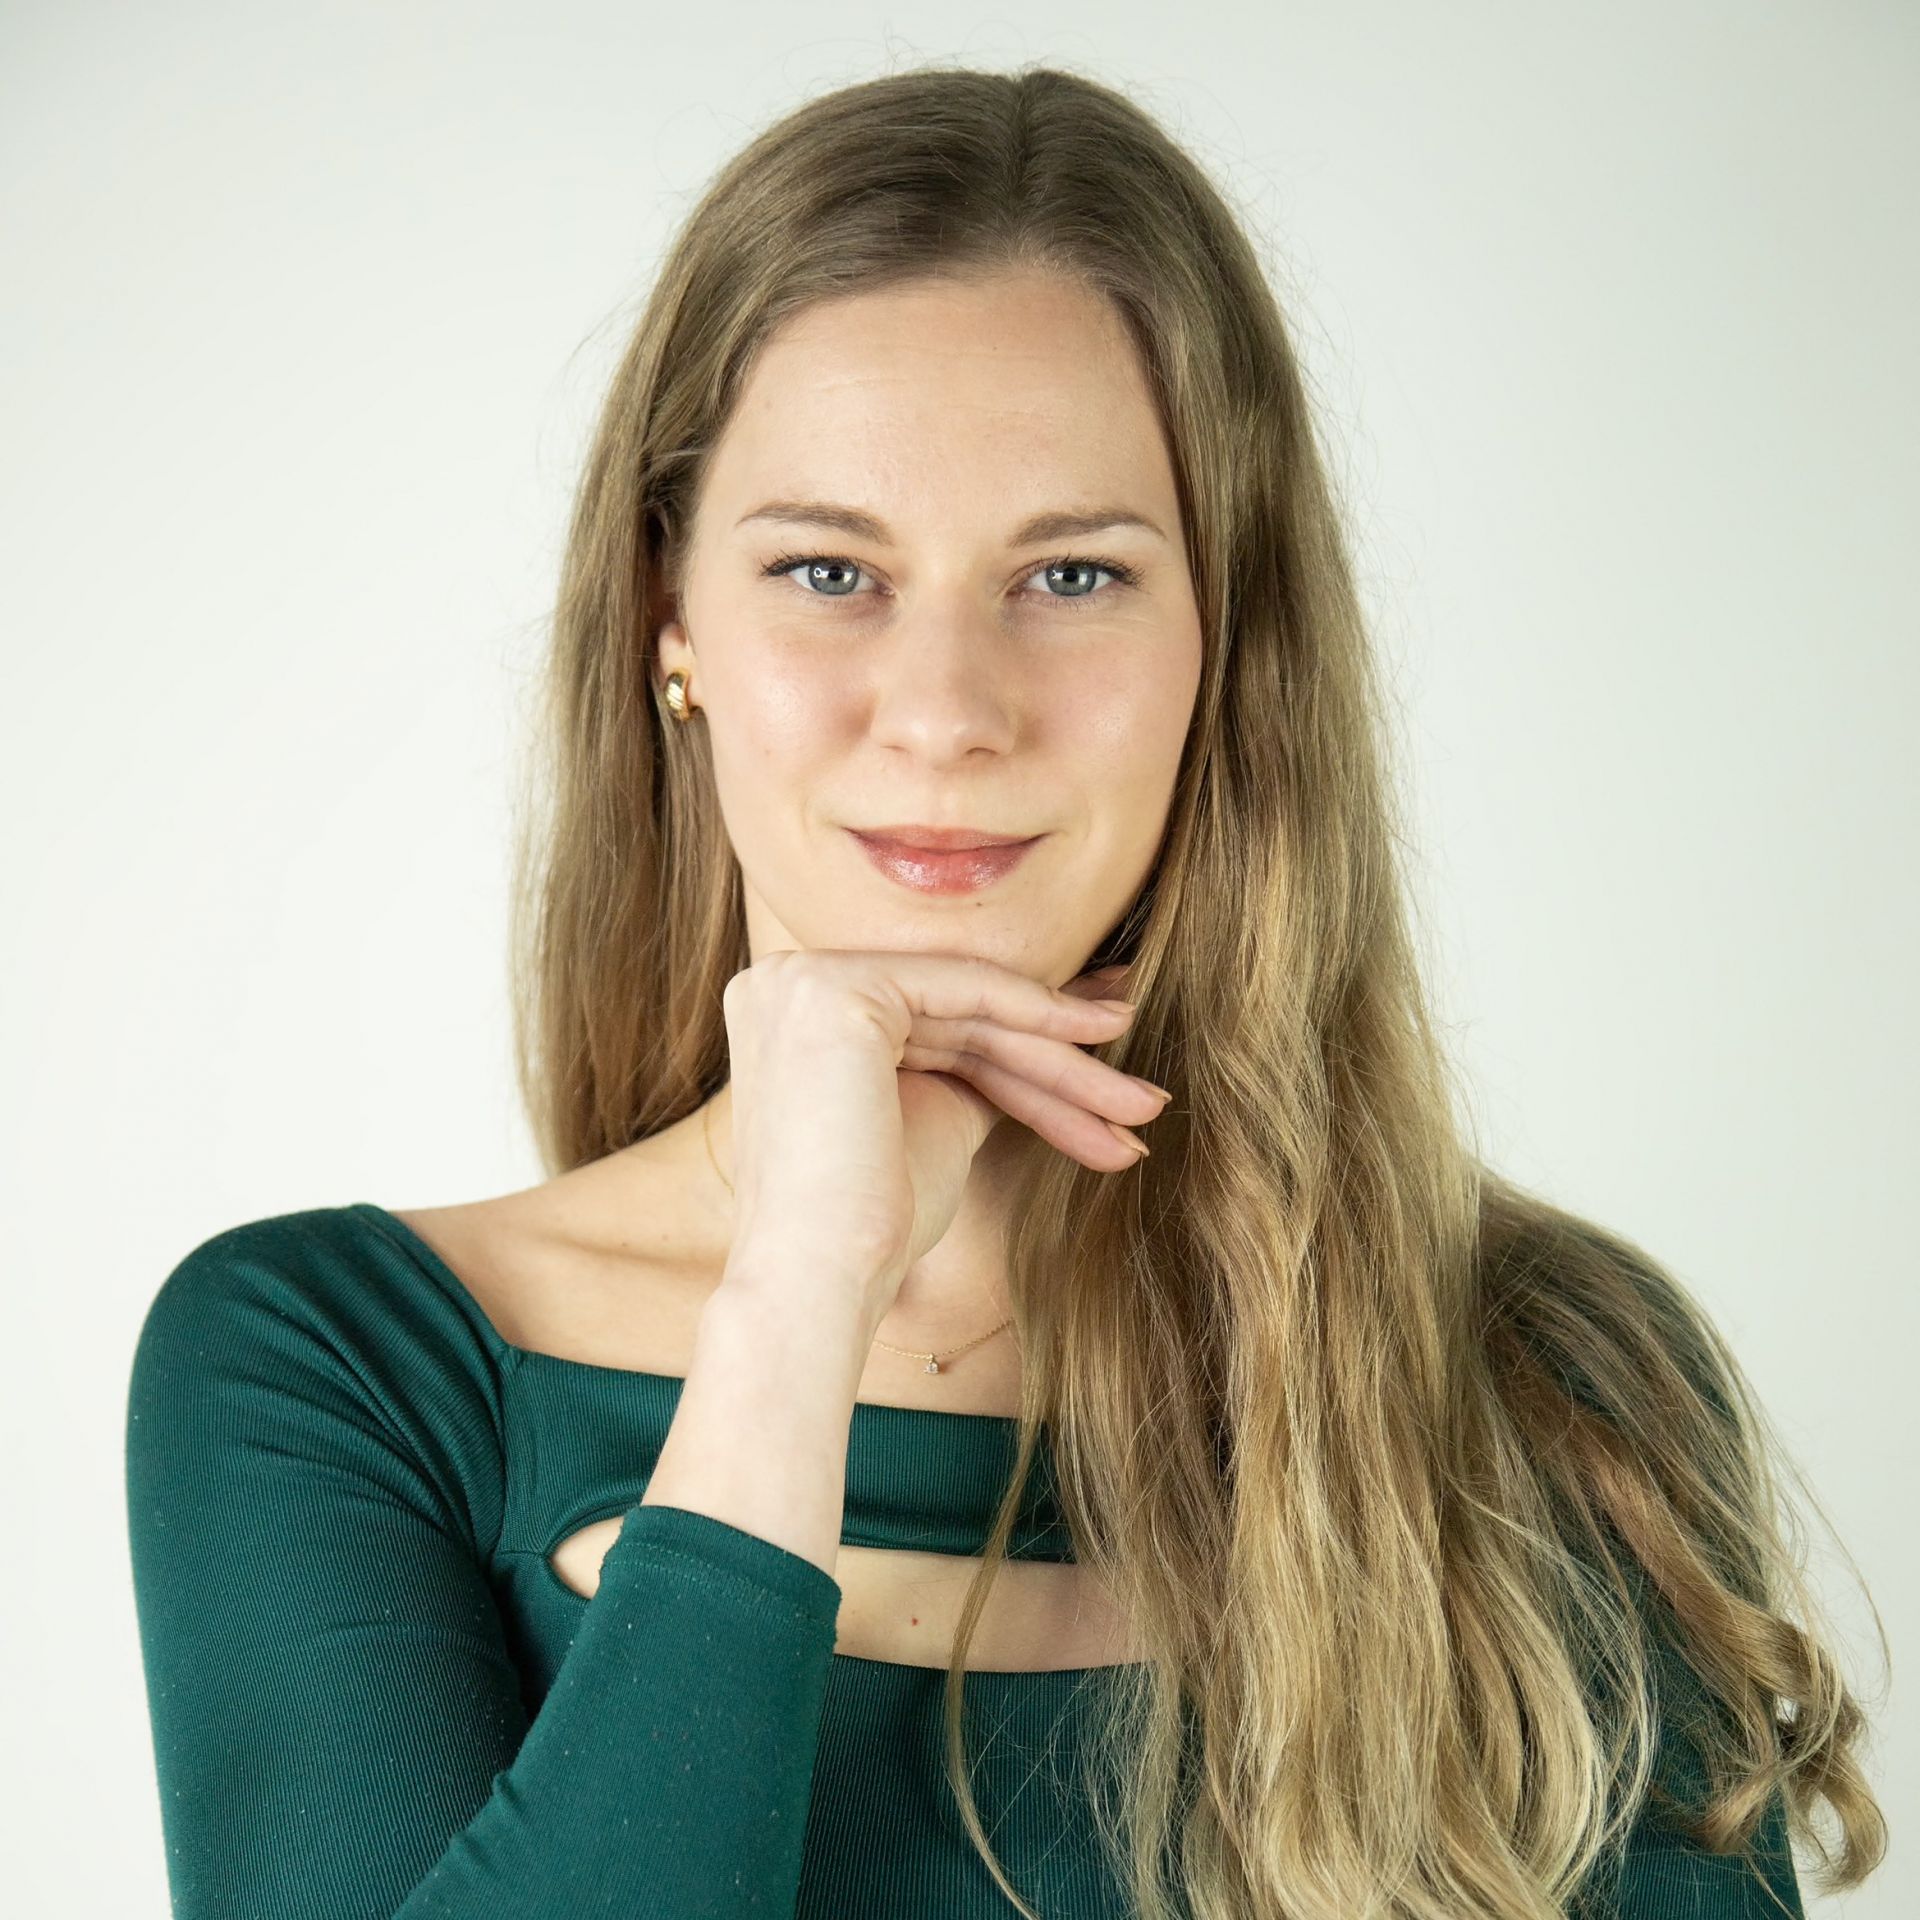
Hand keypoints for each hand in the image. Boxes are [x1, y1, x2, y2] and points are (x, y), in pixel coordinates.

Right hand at [715, 949, 1161, 1321]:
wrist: (824, 1280)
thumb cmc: (872, 1228)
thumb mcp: (932, 1121)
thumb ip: (973, 1070)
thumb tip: (1052, 1042)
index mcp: (789, 1018)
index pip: (931, 1027)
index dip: (1023, 1052)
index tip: (1100, 1077)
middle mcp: (779, 985)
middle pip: (954, 1020)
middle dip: (1056, 1066)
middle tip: (1137, 1100)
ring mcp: (801, 981)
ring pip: (968, 1008)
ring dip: (1068, 1058)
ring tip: (1141, 1102)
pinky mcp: (836, 989)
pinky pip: (965, 992)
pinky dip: (1041, 1017)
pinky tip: (1101, 1037)